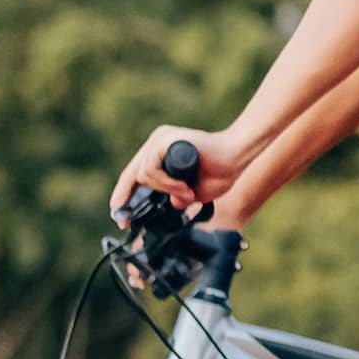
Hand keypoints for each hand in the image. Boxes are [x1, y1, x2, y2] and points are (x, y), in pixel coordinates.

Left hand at [109, 125, 251, 218]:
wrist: (238, 155)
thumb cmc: (222, 170)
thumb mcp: (194, 192)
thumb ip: (179, 198)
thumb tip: (172, 205)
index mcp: (162, 152)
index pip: (135, 175)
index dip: (125, 195)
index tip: (119, 216)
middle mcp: (157, 142)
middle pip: (132, 174)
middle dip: (128, 197)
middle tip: (127, 219)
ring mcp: (160, 139)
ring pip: (142, 174)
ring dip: (164, 190)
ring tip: (187, 194)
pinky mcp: (165, 140)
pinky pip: (152, 169)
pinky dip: (166, 183)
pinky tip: (184, 188)